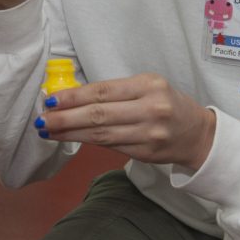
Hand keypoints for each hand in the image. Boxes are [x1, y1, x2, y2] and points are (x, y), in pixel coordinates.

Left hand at [35, 74, 216, 170]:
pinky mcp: (146, 153)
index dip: (74, 97)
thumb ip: (115, 92)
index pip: (103, 91)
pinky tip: (70, 139)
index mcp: (149, 85)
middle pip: (99, 115)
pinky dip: (87, 142)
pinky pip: (110, 146)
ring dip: (70, 133)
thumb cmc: (165, 103)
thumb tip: (72, 97)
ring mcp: (149, 134)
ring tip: (48, 131)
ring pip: (101, 135)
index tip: (51, 100)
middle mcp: (151, 109)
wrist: (197, 133)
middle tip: (41, 120)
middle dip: (65, 118)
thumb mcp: (147, 87)